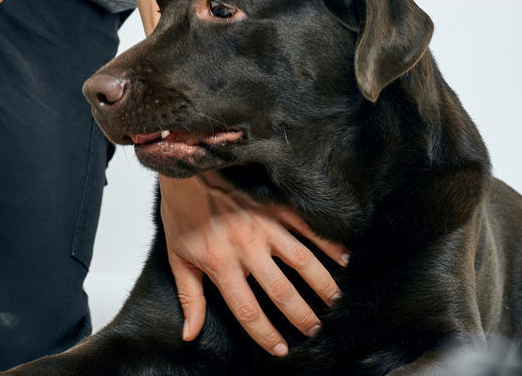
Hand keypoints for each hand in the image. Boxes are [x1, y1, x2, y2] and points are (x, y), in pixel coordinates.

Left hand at [158, 171, 348, 355]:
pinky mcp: (273, 207)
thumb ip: (190, 298)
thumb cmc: (181, 214)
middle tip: (315, 329)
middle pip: (281, 291)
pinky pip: (306, 226)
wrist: (188, 171)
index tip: (281, 350)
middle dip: (302, 315)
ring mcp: (263, 226)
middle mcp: (246, 248)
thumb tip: (190, 333)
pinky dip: (327, 242)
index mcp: (221, 265)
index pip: (248, 310)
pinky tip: (343, 258)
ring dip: (321, 283)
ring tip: (334, 300)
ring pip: (301, 260)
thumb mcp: (178, 258)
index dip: (266, 335)